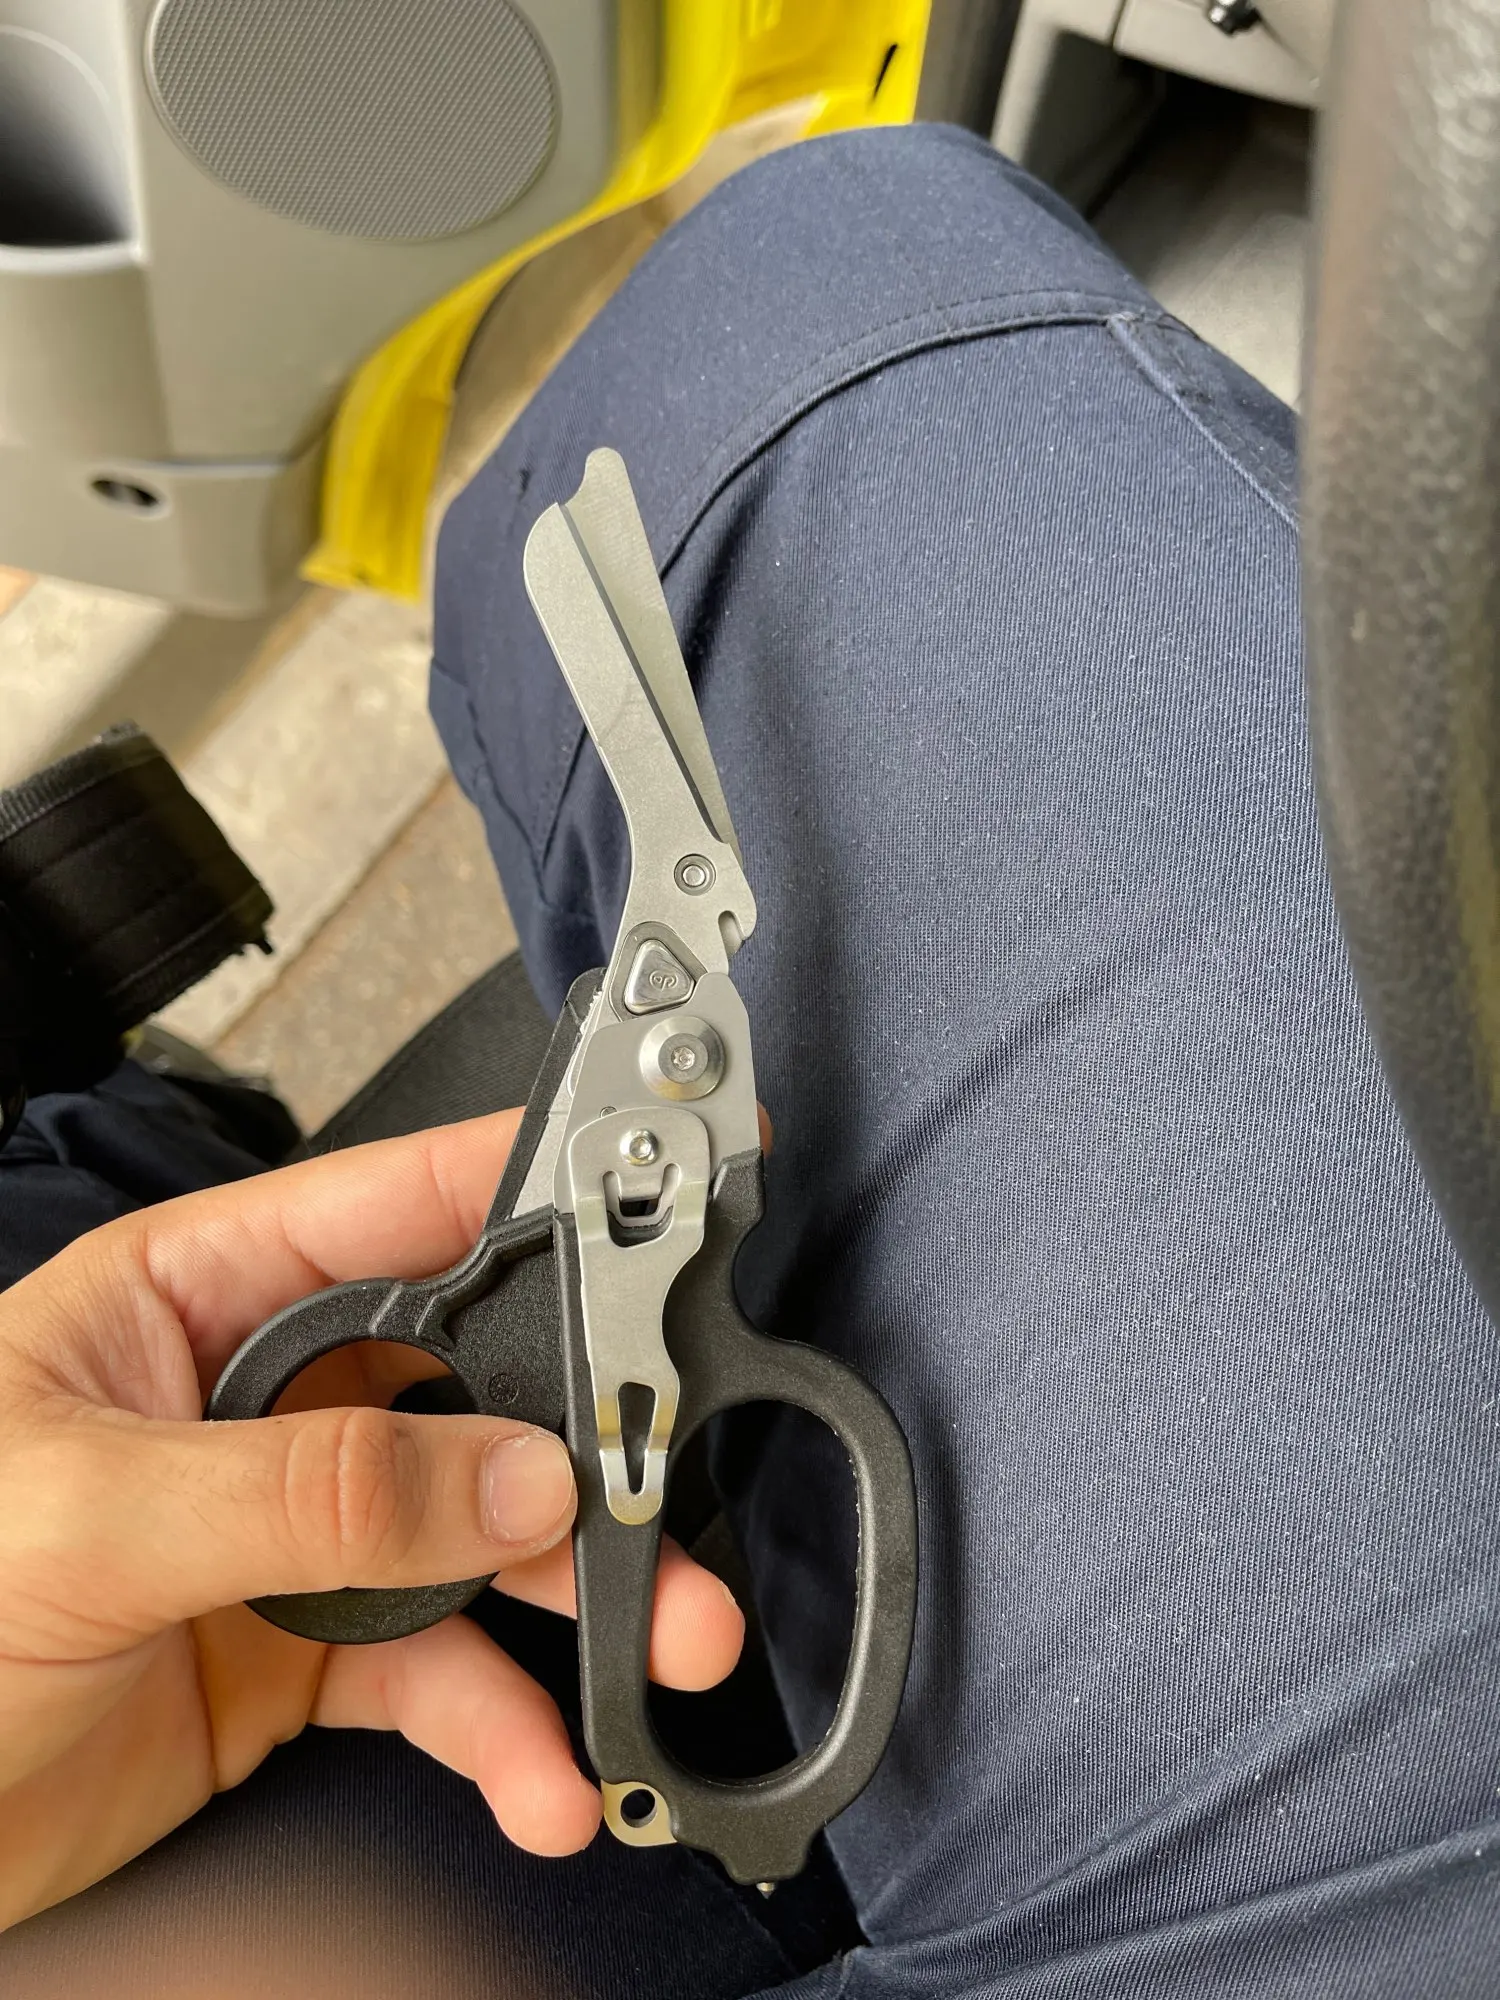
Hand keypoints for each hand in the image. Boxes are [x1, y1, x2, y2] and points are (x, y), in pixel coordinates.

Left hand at [0, 1111, 743, 1928]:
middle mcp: (262, 1397)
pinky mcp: (305, 1649)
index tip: (666, 1186)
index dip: (540, 1187)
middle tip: (669, 1503)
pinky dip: (506, 1724)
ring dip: (579, 1603)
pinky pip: (443, 1669)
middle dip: (589, 1446)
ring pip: (483, 1537)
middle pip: (475, 1387)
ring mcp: (291, 1527)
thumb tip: (508, 1472)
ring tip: (651, 1654)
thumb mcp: (89, 1517)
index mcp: (195, 1296)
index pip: (396, 1208)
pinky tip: (539, 1771)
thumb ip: (308, 1488)